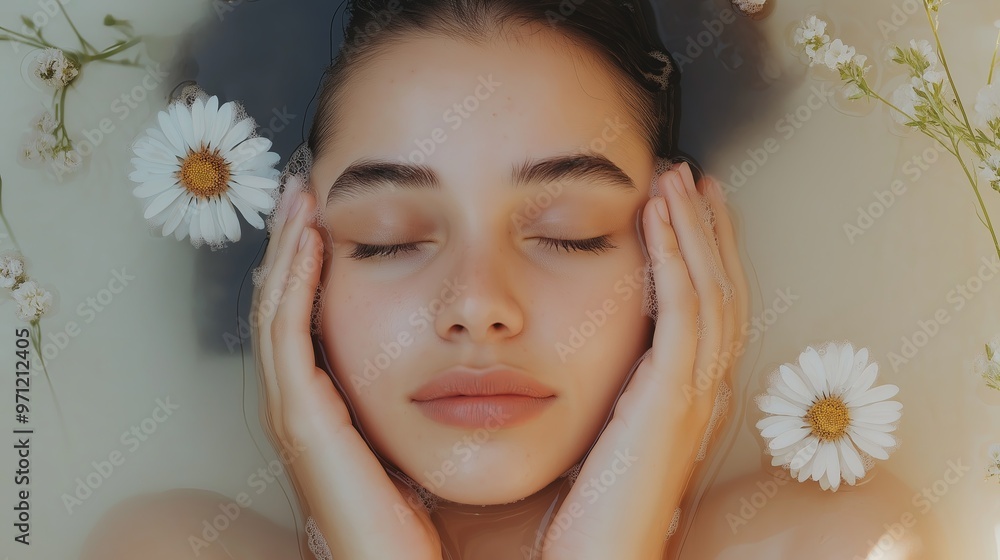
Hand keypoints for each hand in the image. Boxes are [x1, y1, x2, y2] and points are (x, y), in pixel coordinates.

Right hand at [251, 182, 442, 559]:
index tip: (329, 213)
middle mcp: (303, 408)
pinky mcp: (304, 425)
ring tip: (300, 198)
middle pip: (283, 307)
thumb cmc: (429, 515)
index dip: (310, 265)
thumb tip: (470, 341)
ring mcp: (296, 416)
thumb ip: (435, 388)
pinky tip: (310, 242)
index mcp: (329, 408)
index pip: (308, 320)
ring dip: (286, 252)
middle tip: (302, 188)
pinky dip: (293, 286)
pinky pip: (289, 338)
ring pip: (277, 313)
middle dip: (290, 246)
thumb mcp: (429, 431)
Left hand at [541, 162, 748, 559]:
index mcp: (696, 393)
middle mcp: (709, 388)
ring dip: (693, 228)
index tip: (692, 205)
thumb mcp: (616, 425)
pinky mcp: (671, 397)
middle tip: (694, 176)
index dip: (709, 251)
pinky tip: (656, 217)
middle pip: (723, 288)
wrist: (604, 552)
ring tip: (675, 178)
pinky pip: (680, 310)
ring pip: (709, 289)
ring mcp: (697, 392)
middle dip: (709, 227)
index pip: (713, 305)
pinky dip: (673, 256)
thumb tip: (604, 345)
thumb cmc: (599, 499)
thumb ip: (623, 383)